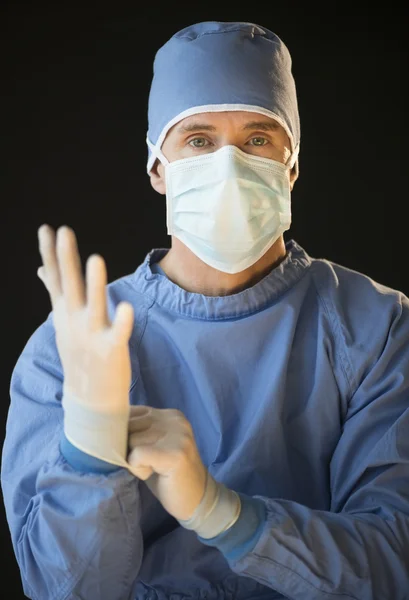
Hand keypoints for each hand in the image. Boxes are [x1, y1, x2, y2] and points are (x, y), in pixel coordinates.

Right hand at [37, 224, 133, 463]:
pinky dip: (121, 321)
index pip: (56, 278)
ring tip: (95, 259)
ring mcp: (92, 335)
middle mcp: (75, 321)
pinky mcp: (111, 349)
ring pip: (92, 305)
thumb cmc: (80, 352)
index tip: (46, 229)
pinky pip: (117, 332)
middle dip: (66, 259)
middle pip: (70, 286)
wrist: (89, 397)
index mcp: (65, 312)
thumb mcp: (64, 321)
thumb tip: (42, 270)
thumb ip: (56, 292)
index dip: (50, 254)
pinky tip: (125, 307)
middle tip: (64, 232)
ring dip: (93, 283)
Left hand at [127, 405, 207, 520]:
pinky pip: (136, 455)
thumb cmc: (168, 475)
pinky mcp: (174, 453)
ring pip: (131, 440)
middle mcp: (175, 420)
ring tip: (152, 469)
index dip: (123, 432)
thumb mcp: (154, 445)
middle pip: (129, 425)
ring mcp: (177, 435)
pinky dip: (137, 468)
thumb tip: (106, 427)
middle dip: (128, 446)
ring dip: (133, 460)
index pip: (132, 412)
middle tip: (145, 463)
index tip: (133, 449)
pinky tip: (151, 474)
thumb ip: (139, 431)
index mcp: (170, 414)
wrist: (197, 499)